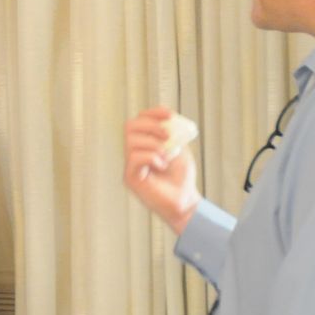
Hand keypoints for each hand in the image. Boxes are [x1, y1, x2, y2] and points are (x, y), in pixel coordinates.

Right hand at [124, 107, 199, 234]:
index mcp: (144, 143)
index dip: (153, 113)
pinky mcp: (131, 178)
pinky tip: (162, 165)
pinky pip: (134, 158)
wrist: (184, 201)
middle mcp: (134, 152)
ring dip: (153, 144)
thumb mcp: (180, 149)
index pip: (139, 120)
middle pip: (130, 126)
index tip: (170, 115)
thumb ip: (173, 134)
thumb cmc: (181, 179)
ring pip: (131, 141)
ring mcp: (131, 165)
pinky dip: (151, 157)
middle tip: (167, 135)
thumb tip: (169, 119)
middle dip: (151, 126)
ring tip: (167, 155)